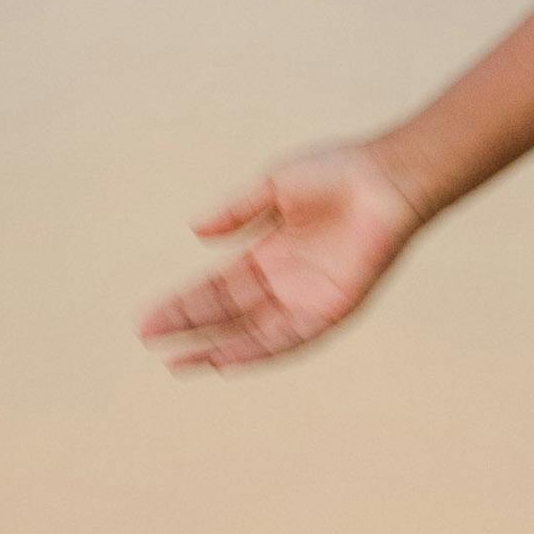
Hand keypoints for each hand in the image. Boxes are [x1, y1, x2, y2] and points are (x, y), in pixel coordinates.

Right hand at [139, 140, 425, 372]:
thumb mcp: (274, 187)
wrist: (385, 177)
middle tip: (150, 341)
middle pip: (229, 312)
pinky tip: (225, 361)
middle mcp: (287, 280)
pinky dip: (257, 351)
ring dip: (216, 347)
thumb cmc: (338, 171)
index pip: (218, 286)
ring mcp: (309, 296)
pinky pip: (290, 338)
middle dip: (190, 327)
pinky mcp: (333, 308)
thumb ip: (237, 212)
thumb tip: (196, 232)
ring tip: (179, 361)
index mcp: (272, 251)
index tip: (148, 317)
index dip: (184, 302)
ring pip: (254, 333)